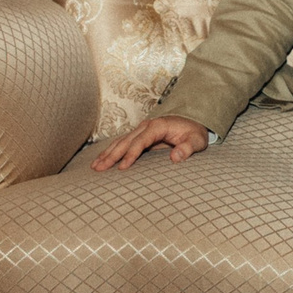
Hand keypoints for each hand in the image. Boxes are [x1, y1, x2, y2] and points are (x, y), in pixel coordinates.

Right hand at [91, 116, 210, 172]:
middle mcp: (147, 126)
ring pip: (121, 142)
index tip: (122, 168)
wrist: (193, 123)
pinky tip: (101, 160)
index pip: (141, 141)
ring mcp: (142, 130)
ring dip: (107, 153)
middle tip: (99, 169)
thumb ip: (188, 148)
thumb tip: (176, 157)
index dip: (131, 154)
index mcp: (159, 126)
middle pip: (126, 141)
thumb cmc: (194, 134)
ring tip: (95, 166)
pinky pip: (123, 144)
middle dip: (112, 155)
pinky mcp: (140, 136)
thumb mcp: (197, 141)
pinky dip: (111, 151)